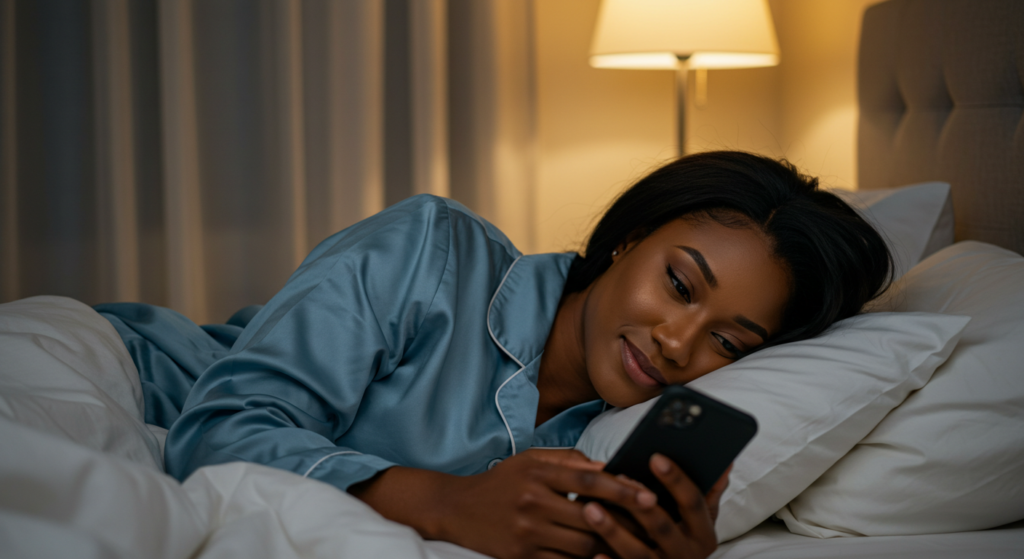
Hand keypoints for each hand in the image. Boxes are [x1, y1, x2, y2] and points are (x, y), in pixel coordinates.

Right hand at [351, 448, 659, 558]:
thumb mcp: (530, 459)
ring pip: (580, 546)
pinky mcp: (520, 557)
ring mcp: (525, 533)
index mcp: (537, 473)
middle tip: (651, 525)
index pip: (587, 480)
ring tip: (632, 544)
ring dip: (608, 546)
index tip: (648, 493)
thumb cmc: (502, 481)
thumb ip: (569, 461)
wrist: (457, 508)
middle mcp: (531, 502)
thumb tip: (607, 468)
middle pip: (590, 517)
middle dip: (624, 522)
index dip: (621, 487)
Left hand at [581, 454, 729, 558]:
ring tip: (591, 508)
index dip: (676, 479)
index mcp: (703, 535)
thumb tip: (725, 461)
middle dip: (639, 503)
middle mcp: (686, 555)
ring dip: (614, 531)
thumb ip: (708, 491)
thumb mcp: (699, 518)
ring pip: (638, 553)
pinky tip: (594, 553)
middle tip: (617, 478)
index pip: (693, 502)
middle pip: (662, 526)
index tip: (655, 457)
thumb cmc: (683, 536)